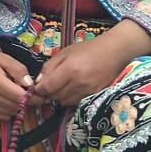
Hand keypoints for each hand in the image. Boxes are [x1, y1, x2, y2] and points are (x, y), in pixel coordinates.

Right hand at [0, 37, 32, 118]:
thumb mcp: (4, 58)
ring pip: (12, 112)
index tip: (44, 95)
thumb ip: (19, 70)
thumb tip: (31, 85)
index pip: (21, 97)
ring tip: (19, 94)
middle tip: (32, 93)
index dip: (35, 98)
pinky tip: (9, 99)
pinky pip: (3, 116)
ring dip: (19, 106)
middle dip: (29, 102)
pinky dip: (10, 110)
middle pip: (18, 106)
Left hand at [35, 22, 150, 104]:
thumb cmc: (88, 49)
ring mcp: (87, 91)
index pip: (47, 87)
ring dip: (58, 96)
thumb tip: (39, 80)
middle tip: (49, 85)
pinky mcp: (94, 96)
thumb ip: (50, 66)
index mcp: (69, 70)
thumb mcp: (65, 52)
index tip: (37, 86)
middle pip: (55, 96)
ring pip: (64, 102)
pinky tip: (71, 89)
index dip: (39, 89)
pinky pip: (75, 102)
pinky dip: (69, 98)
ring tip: (61, 86)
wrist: (113, 52)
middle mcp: (78, 84)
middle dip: (48, 93)